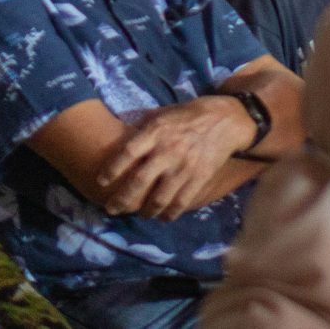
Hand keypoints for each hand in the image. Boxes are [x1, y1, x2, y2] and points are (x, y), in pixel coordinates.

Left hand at [94, 98, 249, 219]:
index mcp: (158, 131)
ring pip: (158, 198)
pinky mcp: (200, 178)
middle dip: (121, 200)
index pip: (128, 153)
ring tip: (140, 214)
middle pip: (139, 182)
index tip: (101, 181)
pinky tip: (162, 216)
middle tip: (111, 209)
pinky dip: (169, 214)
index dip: (112, 169)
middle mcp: (168, 151)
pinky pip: (181, 202)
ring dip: (145, 211)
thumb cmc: (192, 114)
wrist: (229, 119)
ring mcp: (185, 167)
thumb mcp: (165, 112)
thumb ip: (144, 126)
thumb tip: (119, 135)